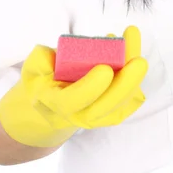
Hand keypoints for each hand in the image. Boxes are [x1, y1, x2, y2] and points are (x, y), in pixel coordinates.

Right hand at [0, 25, 147, 147]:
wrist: (54, 101)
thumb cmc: (45, 79)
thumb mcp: (34, 69)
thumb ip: (39, 61)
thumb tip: (51, 56)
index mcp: (53, 103)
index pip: (71, 101)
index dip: (89, 87)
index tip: (105, 68)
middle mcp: (76, 115)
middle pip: (103, 108)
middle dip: (124, 85)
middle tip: (139, 62)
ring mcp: (96, 116)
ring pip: (120, 105)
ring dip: (134, 80)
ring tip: (139, 55)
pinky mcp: (112, 111)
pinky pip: (128, 102)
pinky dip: (136, 81)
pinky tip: (136, 56)